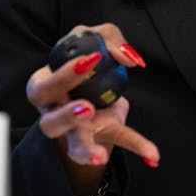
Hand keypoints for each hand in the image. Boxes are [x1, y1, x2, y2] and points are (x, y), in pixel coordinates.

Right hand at [26, 23, 159, 174]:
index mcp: (44, 87)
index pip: (42, 86)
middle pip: (49, 123)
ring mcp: (75, 131)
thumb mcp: (94, 40)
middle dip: (66, 116)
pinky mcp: (102, 135)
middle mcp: (54, 114)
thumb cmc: (86, 63)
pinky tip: (153, 155)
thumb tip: (130, 58)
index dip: (63, 76)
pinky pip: (118, 140)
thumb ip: (109, 39)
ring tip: (99, 155)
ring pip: (75, 144)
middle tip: (87, 108)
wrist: (93, 90)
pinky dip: (137, 145)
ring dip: (86, 148)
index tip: (90, 61)